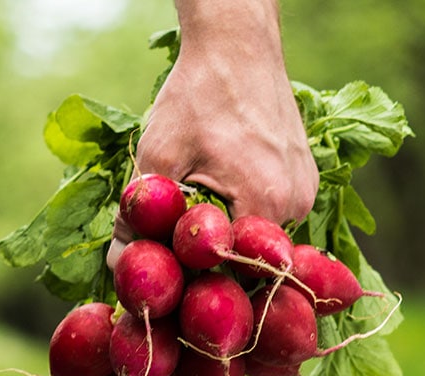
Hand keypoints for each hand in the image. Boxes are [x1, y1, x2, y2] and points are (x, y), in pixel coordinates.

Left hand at [108, 0, 318, 268]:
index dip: (194, 280)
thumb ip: (136, 215)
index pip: (230, 272)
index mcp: (266, 201)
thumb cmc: (197, 95)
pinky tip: (215, 200)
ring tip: (192, 221)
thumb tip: (118, 267)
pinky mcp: (304, 179)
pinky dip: (242, 217)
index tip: (167, 275)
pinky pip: (271, 216)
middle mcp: (298, 204)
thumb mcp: (158, 155)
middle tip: (173, 251)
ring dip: (226, 238)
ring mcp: (306, 191)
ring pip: (259, 239)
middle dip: (209, 263)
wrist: (237, 47)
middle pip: (247, 260)